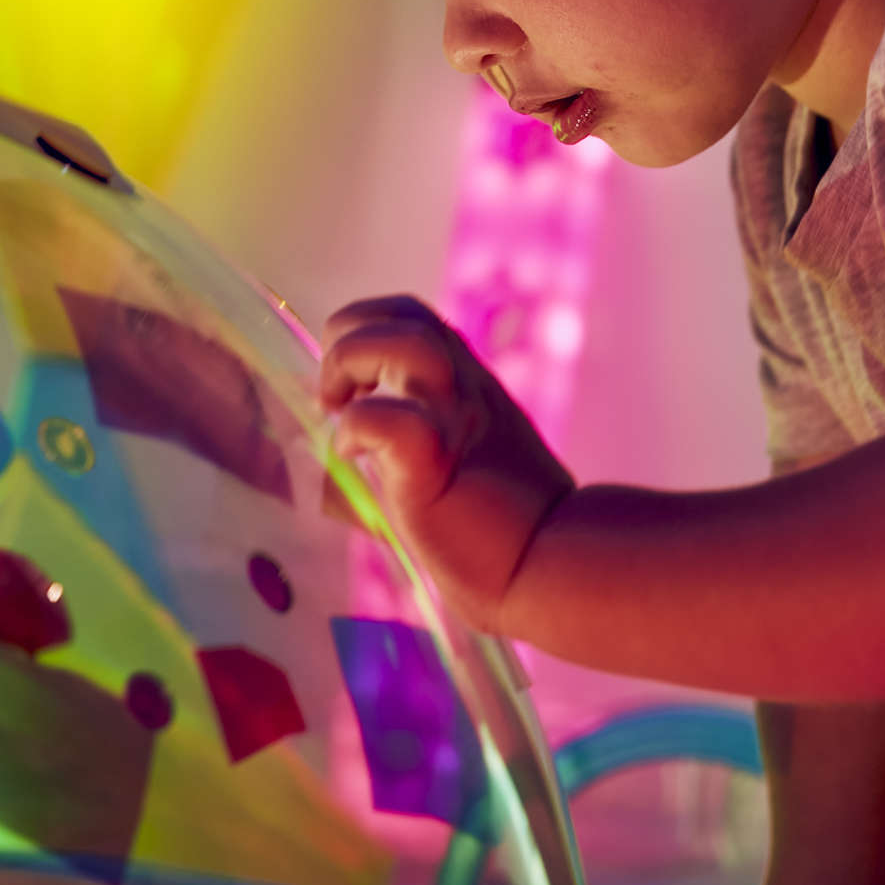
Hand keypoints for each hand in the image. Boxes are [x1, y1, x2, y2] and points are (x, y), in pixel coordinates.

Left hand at [319, 295, 573, 631]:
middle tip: (336, 396)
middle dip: (348, 339)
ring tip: (339, 411)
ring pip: (405, 343)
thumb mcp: (467, 456)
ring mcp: (457, 418)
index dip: (365, 330)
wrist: (549, 570)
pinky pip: (388, 420)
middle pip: (403, 313)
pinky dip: (356, 430)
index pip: (411, 315)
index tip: (351, 383)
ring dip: (351, 365)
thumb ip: (428, 433)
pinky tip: (353, 457)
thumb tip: (360, 443)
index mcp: (468, 383)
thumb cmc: (503, 529)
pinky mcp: (438, 462)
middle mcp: (465, 388)